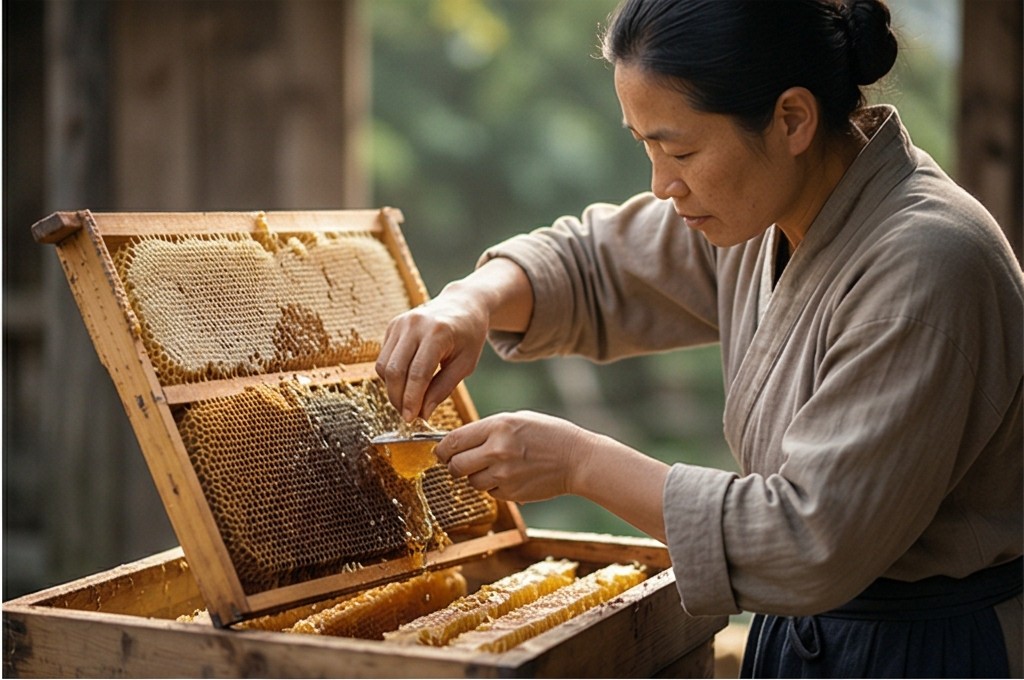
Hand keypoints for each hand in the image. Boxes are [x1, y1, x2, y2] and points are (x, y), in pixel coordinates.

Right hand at [376, 258, 533, 420]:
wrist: (463, 304)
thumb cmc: (469, 335)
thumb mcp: (465, 364)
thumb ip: (443, 389)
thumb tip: (422, 413)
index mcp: (437, 332)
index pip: (417, 374)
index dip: (411, 400)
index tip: (411, 419)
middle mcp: (414, 325)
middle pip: (394, 371)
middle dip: (398, 398)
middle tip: (408, 415)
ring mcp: (400, 323)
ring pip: (383, 366)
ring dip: (392, 390)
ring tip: (407, 401)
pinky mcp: (392, 326)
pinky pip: (383, 358)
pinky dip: (391, 376)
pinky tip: (406, 383)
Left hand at [435, 411, 592, 502]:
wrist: (577, 459)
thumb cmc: (548, 434)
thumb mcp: (516, 419)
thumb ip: (487, 429)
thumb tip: (458, 442)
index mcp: (497, 427)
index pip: (453, 441)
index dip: (442, 448)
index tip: (441, 451)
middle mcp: (497, 451)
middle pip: (456, 465)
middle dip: (454, 465)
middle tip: (459, 462)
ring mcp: (504, 475)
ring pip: (471, 482)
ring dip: (475, 476)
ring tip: (493, 466)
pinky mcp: (511, 494)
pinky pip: (489, 492)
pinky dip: (493, 486)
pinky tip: (509, 475)